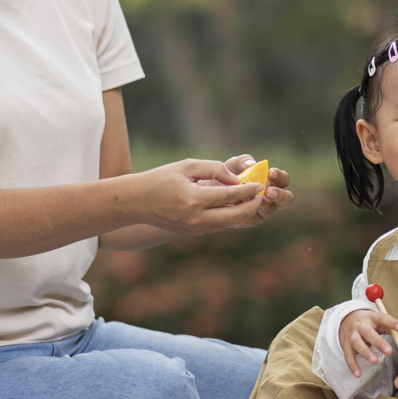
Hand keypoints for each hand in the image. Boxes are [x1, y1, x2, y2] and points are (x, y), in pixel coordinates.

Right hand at [135, 159, 270, 234]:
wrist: (136, 202)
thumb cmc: (161, 179)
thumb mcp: (187, 166)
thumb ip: (214, 169)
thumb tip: (235, 179)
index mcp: (194, 199)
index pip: (230, 196)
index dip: (248, 190)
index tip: (259, 184)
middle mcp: (196, 218)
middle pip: (235, 216)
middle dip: (251, 206)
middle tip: (260, 195)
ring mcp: (195, 228)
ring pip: (228, 223)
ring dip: (242, 213)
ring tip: (251, 199)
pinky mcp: (193, 232)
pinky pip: (218, 226)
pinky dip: (229, 217)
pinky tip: (235, 205)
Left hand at [222, 154, 294, 227]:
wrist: (211, 193)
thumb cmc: (226, 177)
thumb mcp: (232, 166)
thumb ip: (242, 162)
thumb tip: (251, 164)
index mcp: (271, 181)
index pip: (283, 179)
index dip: (280, 176)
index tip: (270, 172)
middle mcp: (271, 196)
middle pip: (287, 198)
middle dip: (281, 195)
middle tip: (269, 190)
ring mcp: (263, 209)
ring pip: (273, 209)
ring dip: (267, 204)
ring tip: (257, 198)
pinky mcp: (253, 219)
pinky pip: (257, 216)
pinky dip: (252, 210)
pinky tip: (244, 205)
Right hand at [338, 309, 397, 377]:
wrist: (346, 320)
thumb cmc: (369, 323)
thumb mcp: (382, 323)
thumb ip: (397, 329)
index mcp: (372, 317)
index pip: (383, 318)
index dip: (392, 322)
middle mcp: (361, 325)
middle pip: (368, 332)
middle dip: (378, 341)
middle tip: (389, 351)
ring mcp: (352, 335)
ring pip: (357, 343)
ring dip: (365, 352)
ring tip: (375, 361)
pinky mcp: (346, 345)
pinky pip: (348, 355)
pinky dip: (352, 365)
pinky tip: (358, 373)